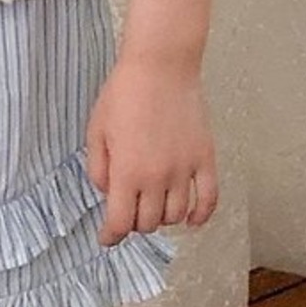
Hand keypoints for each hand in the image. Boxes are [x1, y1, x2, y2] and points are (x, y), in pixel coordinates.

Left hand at [85, 53, 219, 245]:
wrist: (160, 67)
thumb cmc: (123, 94)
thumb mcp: (96, 131)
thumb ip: (98, 168)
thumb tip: (108, 193)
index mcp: (128, 172)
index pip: (121, 222)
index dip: (111, 236)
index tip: (107, 239)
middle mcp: (158, 178)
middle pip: (148, 223)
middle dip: (134, 223)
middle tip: (127, 212)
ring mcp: (185, 170)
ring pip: (176, 215)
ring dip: (161, 217)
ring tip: (152, 207)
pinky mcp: (205, 159)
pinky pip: (209, 200)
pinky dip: (201, 216)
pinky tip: (191, 220)